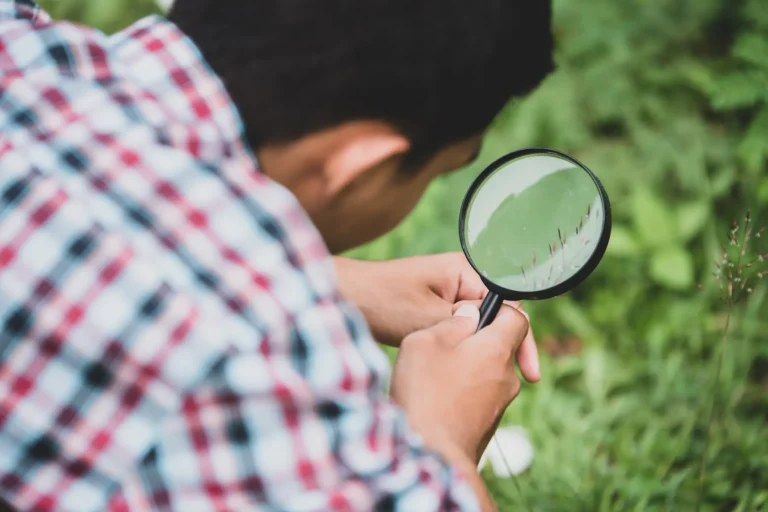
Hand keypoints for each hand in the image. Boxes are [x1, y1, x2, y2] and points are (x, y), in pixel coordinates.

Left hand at [334, 253, 539, 381]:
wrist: (343, 298)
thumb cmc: (382, 301)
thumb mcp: (428, 318)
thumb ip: (465, 327)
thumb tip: (493, 339)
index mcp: (466, 271)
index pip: (508, 305)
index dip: (521, 338)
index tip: (527, 371)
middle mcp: (461, 281)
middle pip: (497, 317)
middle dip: (508, 348)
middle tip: (521, 383)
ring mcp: (447, 296)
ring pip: (478, 328)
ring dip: (486, 352)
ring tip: (496, 383)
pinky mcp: (433, 312)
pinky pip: (460, 332)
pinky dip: (467, 351)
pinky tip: (470, 373)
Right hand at [390, 303, 528, 510]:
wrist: (432, 459)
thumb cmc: (425, 395)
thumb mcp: (425, 342)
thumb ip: (451, 323)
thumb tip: (470, 315)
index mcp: (497, 349)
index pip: (517, 317)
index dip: (498, 308)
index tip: (475, 314)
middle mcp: (506, 377)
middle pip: (498, 347)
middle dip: (473, 343)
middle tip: (440, 348)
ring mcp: (499, 405)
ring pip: (485, 374)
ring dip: (464, 370)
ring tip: (430, 379)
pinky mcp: (487, 427)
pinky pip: (477, 398)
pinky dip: (460, 395)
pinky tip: (434, 402)